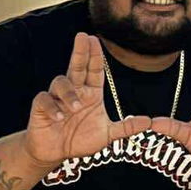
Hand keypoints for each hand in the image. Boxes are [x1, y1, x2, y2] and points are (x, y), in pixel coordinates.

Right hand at [25, 34, 150, 166]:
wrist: (55, 153)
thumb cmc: (80, 139)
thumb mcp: (107, 134)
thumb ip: (126, 128)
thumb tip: (149, 122)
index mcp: (91, 93)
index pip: (94, 70)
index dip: (95, 55)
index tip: (95, 39)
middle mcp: (74, 91)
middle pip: (77, 66)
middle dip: (80, 51)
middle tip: (82, 36)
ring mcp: (56, 98)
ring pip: (61, 82)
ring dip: (69, 93)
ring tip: (76, 107)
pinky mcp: (41, 107)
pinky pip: (44, 99)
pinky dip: (52, 106)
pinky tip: (59, 116)